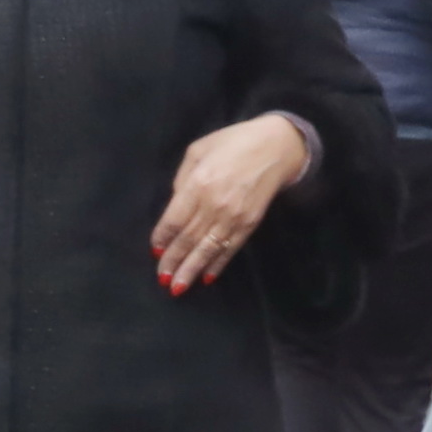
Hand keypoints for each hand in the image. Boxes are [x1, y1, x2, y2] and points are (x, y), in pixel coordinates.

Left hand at [152, 110, 320, 295]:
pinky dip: (218, 264)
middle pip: (187, 239)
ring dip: (191, 270)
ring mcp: (233, 217)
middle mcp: (213, 205)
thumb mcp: (198, 150)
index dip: (163, 238)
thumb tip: (174, 205)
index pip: (174, 220)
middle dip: (173, 261)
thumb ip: (183, 179)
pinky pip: (230, 249)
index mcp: (198, 183)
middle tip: (162, 279)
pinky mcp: (249, 224)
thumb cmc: (232, 143)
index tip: (155, 251)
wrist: (275, 148)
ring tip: (178, 288)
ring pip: (207, 249)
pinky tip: (207, 277)